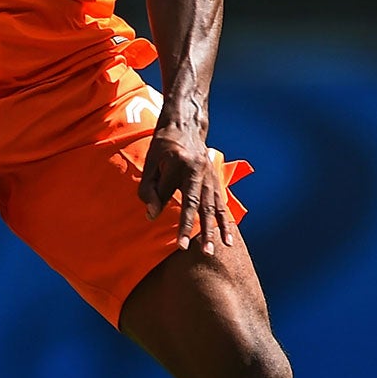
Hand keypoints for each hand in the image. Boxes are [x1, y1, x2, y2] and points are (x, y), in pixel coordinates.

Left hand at [138, 120, 234, 254]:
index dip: (159, 203)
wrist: (186, 127)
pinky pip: (221, 205)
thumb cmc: (163, 146)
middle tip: (187, 249)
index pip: (167, 189)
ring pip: (211, 207)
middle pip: (196, 203)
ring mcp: (210, 176)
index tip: (155, 219)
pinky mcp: (216, 181)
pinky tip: (227, 240)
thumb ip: (148, 188)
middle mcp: (198, 170)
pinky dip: (224, 223)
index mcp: (178, 162)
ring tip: (210, 251)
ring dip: (211, 231)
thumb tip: (152, 215)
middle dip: (193, 228)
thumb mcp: (150, 161)